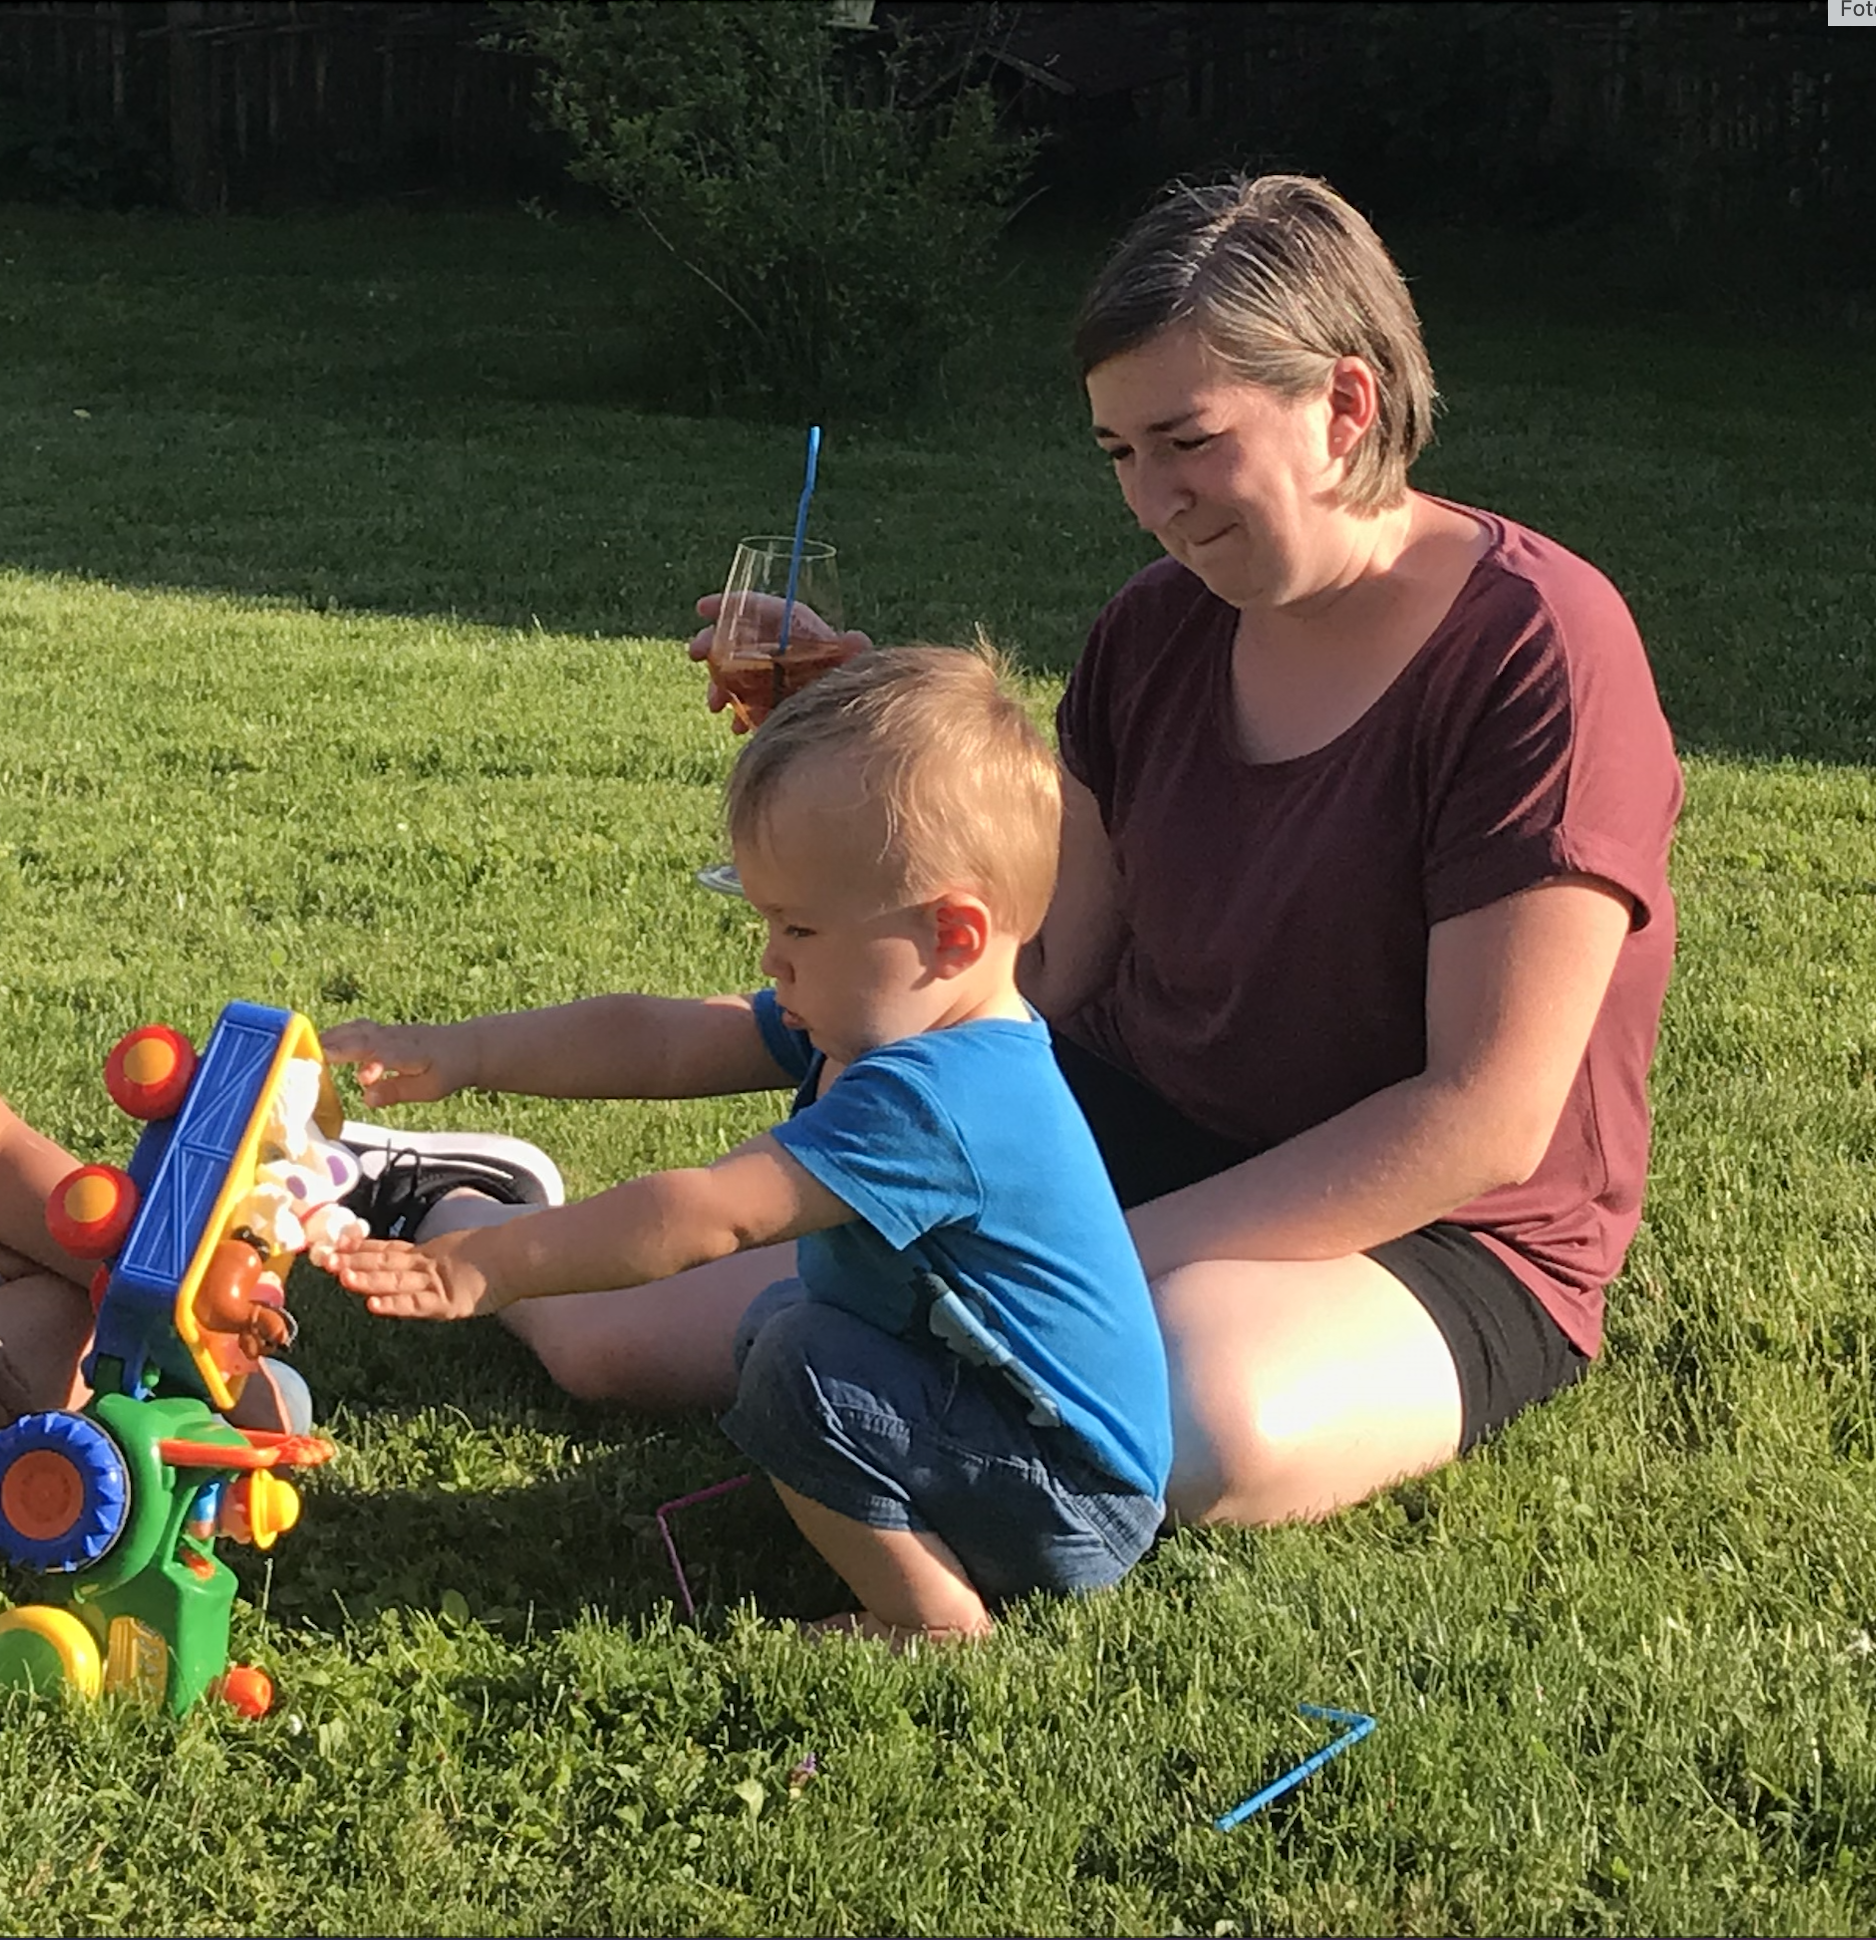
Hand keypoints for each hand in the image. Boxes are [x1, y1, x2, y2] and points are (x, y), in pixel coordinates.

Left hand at [315, 1228, 504, 1320]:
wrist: (522, 1257)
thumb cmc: (500, 1256)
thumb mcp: (464, 1253)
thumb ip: (445, 1255)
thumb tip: (434, 1252)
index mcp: (430, 1255)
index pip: (389, 1250)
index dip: (362, 1248)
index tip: (337, 1245)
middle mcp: (428, 1267)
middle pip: (385, 1263)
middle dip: (355, 1262)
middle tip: (326, 1260)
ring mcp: (437, 1284)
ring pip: (396, 1281)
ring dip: (368, 1280)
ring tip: (342, 1278)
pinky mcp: (448, 1304)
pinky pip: (417, 1304)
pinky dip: (396, 1305)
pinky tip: (374, 1306)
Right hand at [321, 1017, 477, 1107]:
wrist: (466, 1047)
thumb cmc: (448, 1070)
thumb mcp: (428, 1089)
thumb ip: (397, 1091)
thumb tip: (367, 1097)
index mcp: (406, 1051)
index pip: (375, 1051)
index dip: (353, 1055)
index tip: (333, 1063)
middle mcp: (394, 1037)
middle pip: (359, 1036)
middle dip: (332, 1045)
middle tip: (305, 1056)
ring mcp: (388, 1032)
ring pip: (356, 1030)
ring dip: (332, 1038)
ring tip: (307, 1050)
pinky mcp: (384, 1032)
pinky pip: (358, 1030)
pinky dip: (340, 1036)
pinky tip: (326, 1046)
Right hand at [688, 594, 871, 732]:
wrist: (858, 723)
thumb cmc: (855, 684)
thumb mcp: (853, 666)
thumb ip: (853, 652)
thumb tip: (856, 639)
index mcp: (798, 629)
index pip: (761, 608)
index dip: (731, 603)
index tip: (701, 608)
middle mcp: (782, 648)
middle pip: (740, 636)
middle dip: (712, 643)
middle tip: (694, 654)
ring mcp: (773, 676)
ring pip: (736, 670)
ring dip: (719, 684)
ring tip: (714, 704)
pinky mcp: (769, 702)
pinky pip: (744, 701)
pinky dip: (736, 711)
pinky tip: (735, 727)